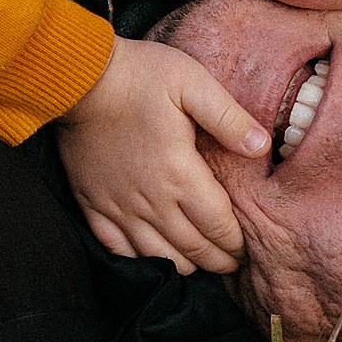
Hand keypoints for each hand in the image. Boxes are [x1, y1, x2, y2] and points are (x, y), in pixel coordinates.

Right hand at [58, 36, 268, 274]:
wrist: (79, 79)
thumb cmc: (140, 76)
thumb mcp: (192, 83)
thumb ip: (229, 118)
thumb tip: (262, 146)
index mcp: (179, 173)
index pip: (217, 225)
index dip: (235, 243)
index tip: (246, 247)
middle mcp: (150, 200)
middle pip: (192, 248)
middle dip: (216, 261)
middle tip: (230, 263)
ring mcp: (118, 206)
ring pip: (157, 256)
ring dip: (183, 265)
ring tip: (199, 264)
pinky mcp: (92, 204)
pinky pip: (116, 247)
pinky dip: (138, 259)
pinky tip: (151, 257)